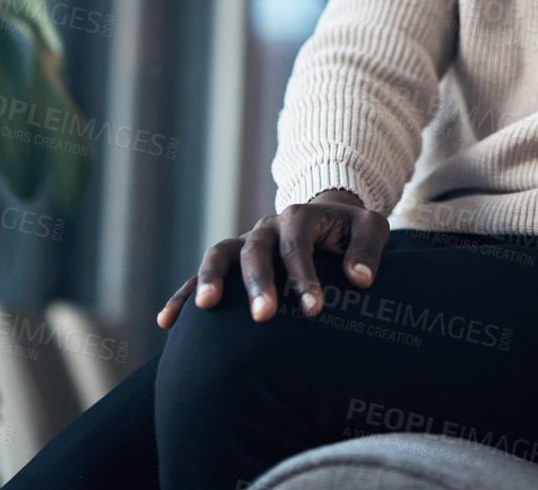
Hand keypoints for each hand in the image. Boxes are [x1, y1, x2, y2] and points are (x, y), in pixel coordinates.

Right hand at [156, 189, 387, 327]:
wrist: (327, 220)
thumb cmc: (351, 232)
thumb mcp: (371, 229)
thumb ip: (368, 250)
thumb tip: (359, 279)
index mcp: (300, 216)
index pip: (297, 245)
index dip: (304, 276)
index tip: (314, 310)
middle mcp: (267, 227)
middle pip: (255, 250)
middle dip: (258, 283)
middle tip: (265, 317)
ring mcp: (245, 243)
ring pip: (219, 254)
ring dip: (210, 279)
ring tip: (205, 308)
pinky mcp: (231, 263)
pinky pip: (199, 276)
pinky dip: (182, 295)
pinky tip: (166, 322)